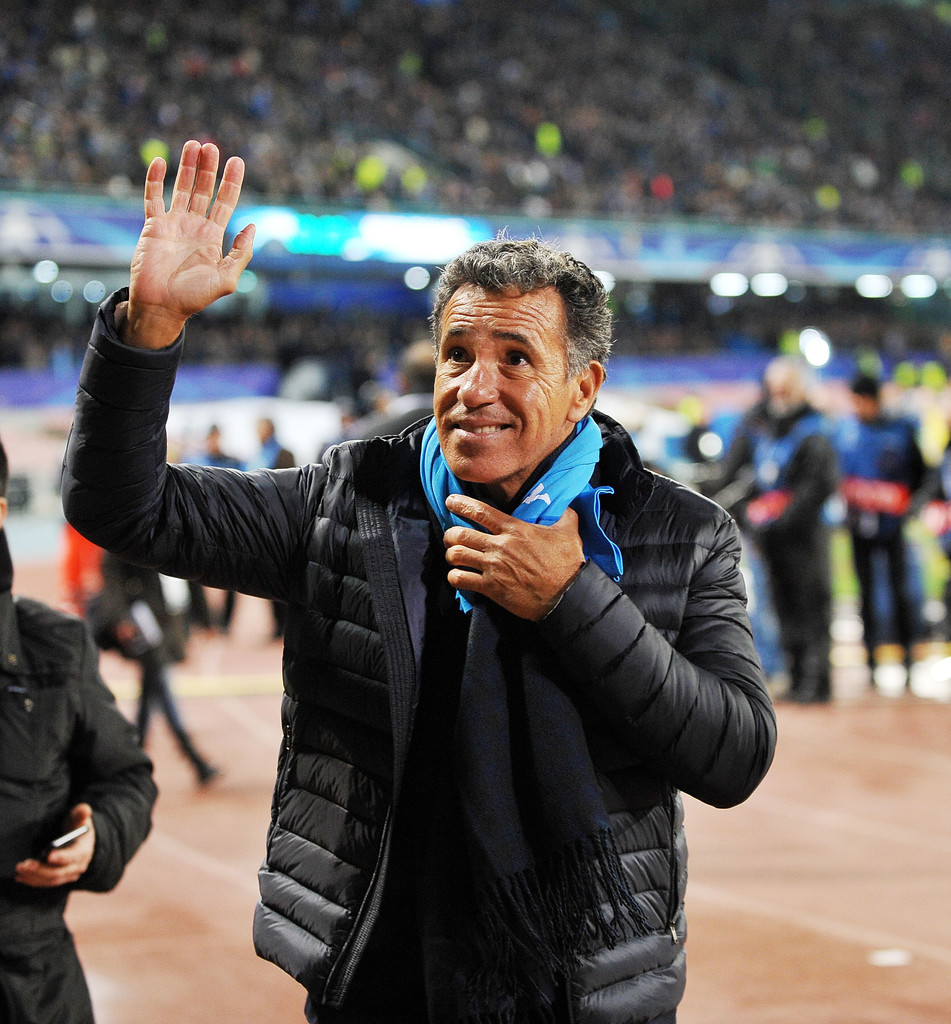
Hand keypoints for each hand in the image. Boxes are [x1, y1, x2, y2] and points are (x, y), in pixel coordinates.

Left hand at [14, 804, 95, 888]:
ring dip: (34, 876)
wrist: (81, 840)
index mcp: (84, 850)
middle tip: (25, 864)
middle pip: (59, 872)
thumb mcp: (80, 818)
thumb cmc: (77, 826)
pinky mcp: (60, 879)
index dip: (63, 857)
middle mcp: (78, 866)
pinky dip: (33, 881)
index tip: (49, 855)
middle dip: (41, 869)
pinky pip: (46, 883)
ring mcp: (69, 874)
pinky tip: (20, 877)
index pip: (74, 856)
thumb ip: (81, 813)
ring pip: (51, 880)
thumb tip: (85, 810)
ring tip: (20, 869)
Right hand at [122, 140, 254, 348]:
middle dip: (209, 168)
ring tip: (194, 144)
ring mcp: (173, 224)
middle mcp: (194, 227)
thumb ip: (242, 253)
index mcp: (213, 237)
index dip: (231, 182)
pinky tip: (162, 162)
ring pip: (181, 187)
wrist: (162, 307)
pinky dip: (155, 179)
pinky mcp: (153, 226)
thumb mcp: (227, 278)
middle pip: (203, 190)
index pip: (224, 202)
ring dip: (187, 166)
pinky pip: (153, 198)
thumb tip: (252, 226)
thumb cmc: (194, 297)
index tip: (236, 161)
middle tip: (212, 146)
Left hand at [443, 495, 584, 619]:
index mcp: (515, 529)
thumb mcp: (569, 533)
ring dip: (451, 555)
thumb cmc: (567, 564)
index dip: (461, 505)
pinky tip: (459, 576)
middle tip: (452, 537)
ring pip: (456, 555)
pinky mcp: (491, 588)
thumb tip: (568, 506)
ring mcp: (493, 567)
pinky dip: (455, 577)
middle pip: (460, 534)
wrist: (567, 595)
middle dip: (450, 534)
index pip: (480, 511)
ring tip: (454, 557)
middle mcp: (500, 546)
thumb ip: (565, 516)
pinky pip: (460, 580)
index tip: (450, 501)